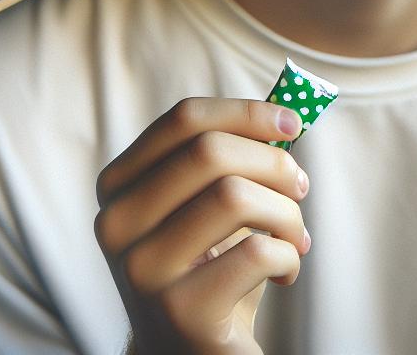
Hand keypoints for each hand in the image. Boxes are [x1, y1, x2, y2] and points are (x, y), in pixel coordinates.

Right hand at [95, 98, 312, 354]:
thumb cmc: (212, 270)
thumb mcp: (209, 208)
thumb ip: (231, 157)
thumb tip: (285, 107)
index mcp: (118, 187)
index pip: (184, 119)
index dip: (247, 112)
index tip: (292, 123)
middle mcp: (116, 224)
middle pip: (210, 151)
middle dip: (274, 163)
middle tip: (300, 189)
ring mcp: (141, 269)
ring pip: (234, 196)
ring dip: (287, 214)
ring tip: (296, 238)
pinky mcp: (178, 310)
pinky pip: (256, 254)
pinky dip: (289, 258)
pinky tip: (285, 273)